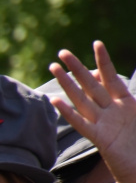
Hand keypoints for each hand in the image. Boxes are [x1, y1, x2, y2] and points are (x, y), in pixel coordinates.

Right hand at [49, 41, 135, 182]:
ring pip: (82, 99)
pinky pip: (81, 123)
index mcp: (127, 103)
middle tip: (62, 53)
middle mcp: (112, 111)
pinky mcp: (99, 139)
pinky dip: (68, 113)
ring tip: (54, 69)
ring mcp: (103, 124)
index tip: (96, 43)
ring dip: (67, 84)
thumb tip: (131, 83)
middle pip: (91, 84)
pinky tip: (56, 102)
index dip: (105, 61)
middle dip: (77, 68)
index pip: (112, 77)